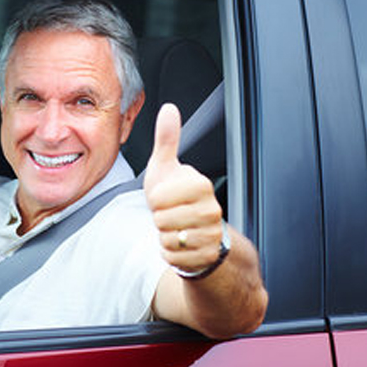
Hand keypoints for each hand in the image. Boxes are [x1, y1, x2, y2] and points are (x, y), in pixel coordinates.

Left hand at [143, 104, 223, 273]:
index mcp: (200, 185)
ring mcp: (212, 234)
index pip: (159, 198)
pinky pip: (174, 258)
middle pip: (163, 220)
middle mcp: (211, 210)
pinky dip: (169, 253)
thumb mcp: (166, 167)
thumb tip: (169, 108)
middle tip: (169, 215)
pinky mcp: (207, 256)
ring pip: (169, 240)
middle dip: (159, 220)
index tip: (164, 198)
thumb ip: (167, 139)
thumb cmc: (175, 197)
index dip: (155, 200)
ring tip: (175, 228)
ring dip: (164, 237)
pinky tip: (179, 244)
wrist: (194, 229)